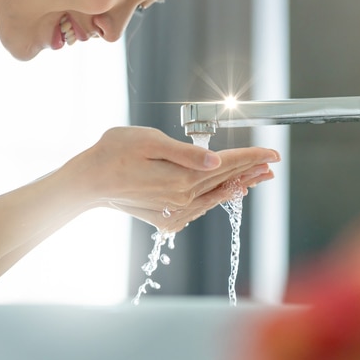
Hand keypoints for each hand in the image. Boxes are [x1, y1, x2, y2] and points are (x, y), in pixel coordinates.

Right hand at [65, 126, 279, 231]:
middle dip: (251, 170)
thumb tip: (215, 160)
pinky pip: (200, 207)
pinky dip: (216, 198)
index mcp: (182, 177)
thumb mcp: (150, 141)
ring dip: (238, 185)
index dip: (252, 156)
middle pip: (226, 180)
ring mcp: (175, 210)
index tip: (272, 153)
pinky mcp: (166, 217)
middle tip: (271, 165)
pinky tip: (224, 193)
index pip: (227, 164)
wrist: (88, 181)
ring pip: (216, 195)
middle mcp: (183, 197)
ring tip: (257, 179)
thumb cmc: (114, 153)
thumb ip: (185, 152)